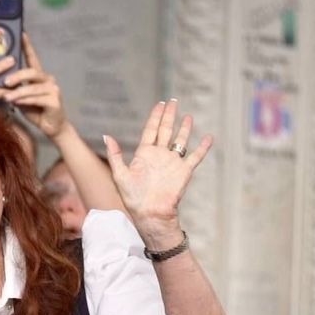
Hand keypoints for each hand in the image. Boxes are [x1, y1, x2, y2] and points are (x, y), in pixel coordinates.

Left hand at [2, 33, 67, 138]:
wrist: (52, 128)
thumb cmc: (36, 111)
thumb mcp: (21, 98)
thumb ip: (14, 88)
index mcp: (39, 76)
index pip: (33, 58)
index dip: (27, 46)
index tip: (21, 33)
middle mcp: (48, 79)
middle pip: (32, 71)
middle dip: (17, 76)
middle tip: (5, 81)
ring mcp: (53, 89)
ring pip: (33, 87)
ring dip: (18, 92)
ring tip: (7, 97)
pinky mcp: (55, 101)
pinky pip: (37, 98)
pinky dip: (25, 100)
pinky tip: (16, 103)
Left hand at [103, 99, 211, 247]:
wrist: (149, 213)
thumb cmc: (133, 197)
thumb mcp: (119, 174)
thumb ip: (115, 154)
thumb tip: (106, 135)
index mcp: (144, 154)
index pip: (151, 130)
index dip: (155, 117)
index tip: (160, 104)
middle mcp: (159, 156)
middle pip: (166, 130)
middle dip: (169, 116)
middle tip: (173, 101)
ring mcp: (172, 163)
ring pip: (180, 140)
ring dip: (184, 129)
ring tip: (188, 116)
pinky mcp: (184, 171)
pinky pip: (195, 157)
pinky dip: (203, 148)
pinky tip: (209, 137)